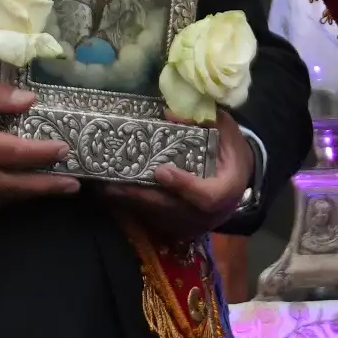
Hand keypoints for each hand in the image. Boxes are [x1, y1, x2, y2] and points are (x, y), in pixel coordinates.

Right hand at [0, 81, 79, 213]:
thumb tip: (31, 101)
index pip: (18, 152)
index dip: (44, 153)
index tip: (64, 150)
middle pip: (17, 183)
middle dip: (48, 184)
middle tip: (73, 184)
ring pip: (4, 198)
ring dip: (29, 193)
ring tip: (52, 188)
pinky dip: (5, 199)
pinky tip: (16, 192)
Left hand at [102, 112, 251, 239]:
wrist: (235, 178)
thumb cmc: (229, 151)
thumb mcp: (226, 131)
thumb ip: (206, 121)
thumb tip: (169, 114)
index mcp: (227, 188)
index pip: (207, 196)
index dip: (184, 186)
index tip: (160, 171)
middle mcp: (210, 211)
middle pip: (174, 209)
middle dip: (142, 196)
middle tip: (111, 183)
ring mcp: (194, 220)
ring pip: (159, 215)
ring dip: (130, 201)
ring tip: (101, 186)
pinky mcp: (179, 224)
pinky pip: (154, 217)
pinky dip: (132, 204)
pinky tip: (109, 191)